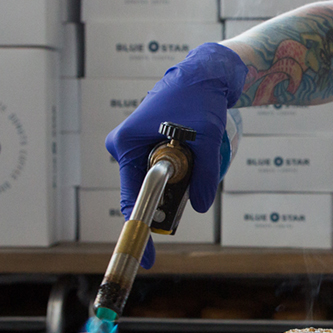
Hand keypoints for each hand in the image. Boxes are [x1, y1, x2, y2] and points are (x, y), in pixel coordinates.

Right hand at [105, 42, 247, 267]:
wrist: (204, 73)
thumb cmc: (199, 99)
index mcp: (126, 144)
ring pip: (159, 180)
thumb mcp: (208, 139)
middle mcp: (125, 147)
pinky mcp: (149, 144)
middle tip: (197, 187)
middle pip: (146, 190)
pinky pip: (163, 169)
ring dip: (181, 179)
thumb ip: (205, 175)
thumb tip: (201, 206)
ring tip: (201, 151)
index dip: (140, 230)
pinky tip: (198, 151)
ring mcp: (136, 146)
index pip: (130, 199)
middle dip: (170, 198)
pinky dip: (182, 171)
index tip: (147, 259)